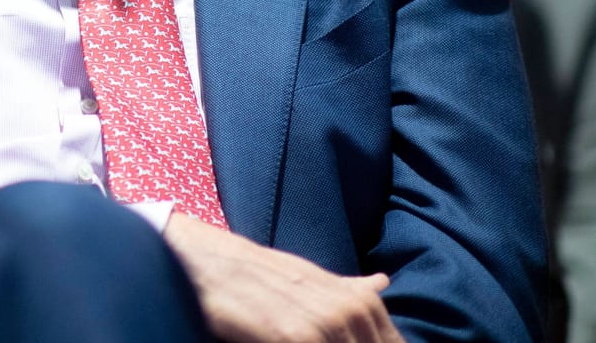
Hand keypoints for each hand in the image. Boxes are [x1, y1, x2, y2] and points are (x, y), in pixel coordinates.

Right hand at [162, 211, 402, 342]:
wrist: (206, 261)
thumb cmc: (256, 273)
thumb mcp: (307, 275)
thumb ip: (347, 288)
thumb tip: (382, 282)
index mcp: (354, 300)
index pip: (390, 340)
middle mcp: (344, 310)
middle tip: (318, 339)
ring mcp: (320, 325)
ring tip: (306, 340)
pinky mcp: (292, 335)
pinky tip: (291, 342)